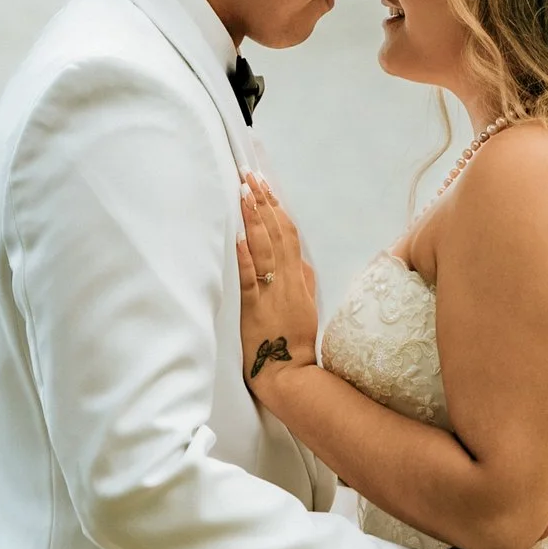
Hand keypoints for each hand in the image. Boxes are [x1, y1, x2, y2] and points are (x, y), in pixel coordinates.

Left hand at [236, 175, 319, 405]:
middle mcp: (286, 280)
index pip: (289, 234)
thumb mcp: (308, 305)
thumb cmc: (296, 342)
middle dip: (263, 202)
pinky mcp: (255, 308)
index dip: (277, 207)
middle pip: (276, 233)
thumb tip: (302, 260)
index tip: (266, 185)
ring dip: (253, 219)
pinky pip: (250, 279)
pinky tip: (238, 237)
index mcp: (299, 278)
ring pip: (264, 249)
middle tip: (251, 175)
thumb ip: (305, 281)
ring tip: (244, 192)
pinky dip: (245, 257)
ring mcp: (271, 293)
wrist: (290, 372)